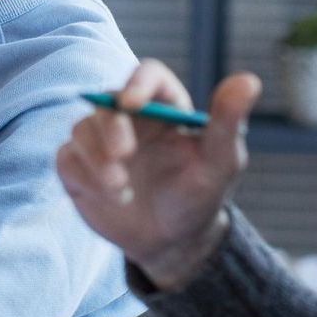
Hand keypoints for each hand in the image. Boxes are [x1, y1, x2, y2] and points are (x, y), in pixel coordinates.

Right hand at [57, 60, 260, 290]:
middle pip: (107, 101)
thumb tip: (249, 80)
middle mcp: (128, 117)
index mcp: (164, 105)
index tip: (132, 104)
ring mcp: (100, 141)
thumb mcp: (221, 161)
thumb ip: (229, 120)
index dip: (137, 83)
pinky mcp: (79, 167)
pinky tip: (112, 198)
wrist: (173, 241)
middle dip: (111, 127)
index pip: (148, 75)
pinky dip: (84, 177)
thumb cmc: (201, 194)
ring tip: (123, 191)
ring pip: (81, 129)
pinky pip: (67, 159)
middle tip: (124, 156)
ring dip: (97, 159)